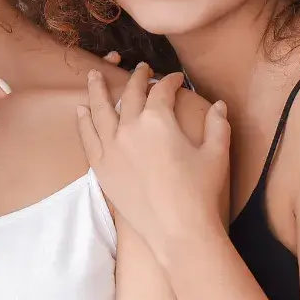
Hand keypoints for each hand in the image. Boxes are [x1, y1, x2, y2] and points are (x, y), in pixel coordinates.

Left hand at [77, 65, 229, 266]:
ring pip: (100, 109)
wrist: (177, 230)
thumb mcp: (216, 154)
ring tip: (94, 75)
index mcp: (159, 120)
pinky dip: (83, 121)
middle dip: (137, 78)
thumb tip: (218, 104)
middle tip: (140, 69)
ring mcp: (111, 147)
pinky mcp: (101, 166)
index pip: (161, 91)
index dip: (170, 81)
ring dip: (98, 89)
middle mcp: (130, 128)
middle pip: (130, 94)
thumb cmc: (200, 193)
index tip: (176, 79)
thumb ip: (218, 125)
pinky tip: (81, 110)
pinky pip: (87, 137)